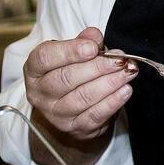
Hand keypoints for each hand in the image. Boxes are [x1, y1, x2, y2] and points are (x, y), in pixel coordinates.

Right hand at [23, 26, 135, 145]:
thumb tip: (94, 36)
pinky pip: (95, 115)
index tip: (93, 47)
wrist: (72, 110)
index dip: (69, 51)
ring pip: (83, 97)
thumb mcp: (73, 53)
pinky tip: (125, 90)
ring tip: (128, 72)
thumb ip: (83, 41)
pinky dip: (113, 102)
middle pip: (66, 78)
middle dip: (98, 67)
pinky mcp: (74, 128)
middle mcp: (40, 93)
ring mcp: (55, 114)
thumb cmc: (72, 73)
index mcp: (34, 70)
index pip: (45, 58)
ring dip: (110, 83)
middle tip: (120, 60)